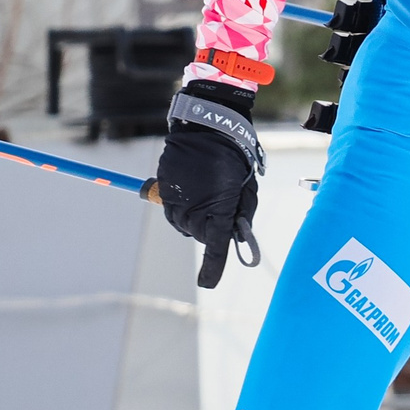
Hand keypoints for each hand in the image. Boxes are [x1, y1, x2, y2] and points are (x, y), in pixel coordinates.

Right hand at [145, 81, 263, 287]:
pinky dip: (185, 204)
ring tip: (210, 189)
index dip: (212, 270)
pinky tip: (195, 186)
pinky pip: (175, 210)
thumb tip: (236, 237)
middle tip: (225, 200)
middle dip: (214, 227)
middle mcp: (192, 214)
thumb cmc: (233, 157)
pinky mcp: (163, 192)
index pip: (215, 252)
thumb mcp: (246, 189)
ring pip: (188, 224)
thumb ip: (242, 217)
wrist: (206, 127)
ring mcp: (175, 204)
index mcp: (217, 214)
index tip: (207, 283)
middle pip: (203, 236)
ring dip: (198, 216)